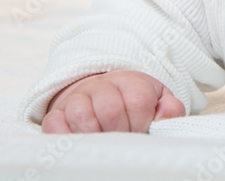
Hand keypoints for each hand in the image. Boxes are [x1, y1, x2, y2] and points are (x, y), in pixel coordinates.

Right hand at [41, 70, 184, 133]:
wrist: (98, 96)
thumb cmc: (132, 105)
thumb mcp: (156, 102)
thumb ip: (169, 109)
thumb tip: (166, 114)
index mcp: (130, 81)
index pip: (138, 101)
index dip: (141, 122)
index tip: (142, 131)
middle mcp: (101, 85)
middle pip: (110, 110)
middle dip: (121, 132)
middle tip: (124, 140)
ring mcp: (76, 98)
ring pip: (82, 116)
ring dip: (97, 136)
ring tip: (106, 143)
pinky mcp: (56, 114)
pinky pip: (55, 125)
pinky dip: (67, 137)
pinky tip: (82, 144)